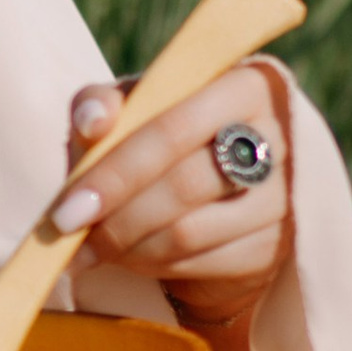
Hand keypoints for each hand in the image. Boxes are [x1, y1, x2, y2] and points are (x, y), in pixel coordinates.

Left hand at [50, 65, 289, 315]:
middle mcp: (280, 138)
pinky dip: (154, 265)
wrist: (213, 189)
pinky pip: (203, 264)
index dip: (116, 170)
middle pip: (185, 184)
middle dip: (116, 216)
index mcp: (246, 85)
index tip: (65, 209)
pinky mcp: (280, 246)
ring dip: (128, 245)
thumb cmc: (160, 135)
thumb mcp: (128, 108)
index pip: (174, 128)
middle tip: (68, 235)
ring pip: (190, 232)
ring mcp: (286, 197)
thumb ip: (100, 103)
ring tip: (92, 246)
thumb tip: (93, 121)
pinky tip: (130, 257)